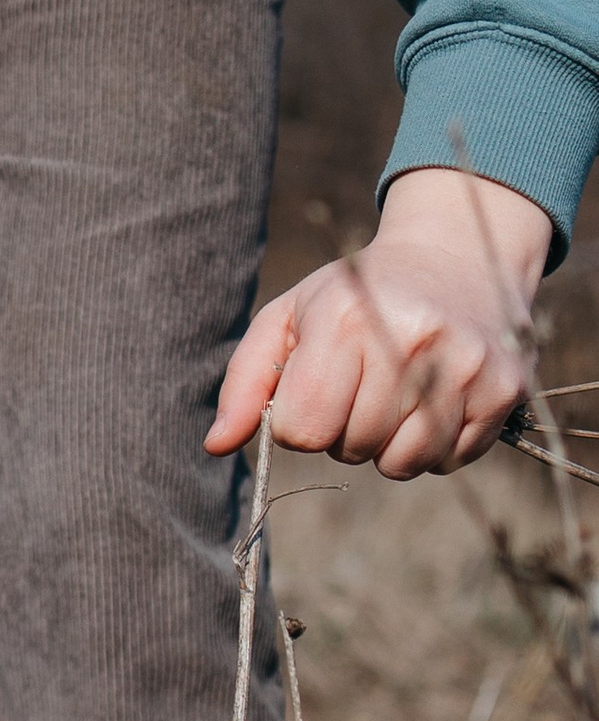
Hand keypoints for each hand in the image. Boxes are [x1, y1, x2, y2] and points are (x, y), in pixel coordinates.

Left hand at [206, 169, 551, 475]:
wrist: (459, 257)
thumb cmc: (357, 296)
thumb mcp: (289, 319)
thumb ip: (245, 383)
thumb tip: (216, 445)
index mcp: (346, 320)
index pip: (301, 429)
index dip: (299, 420)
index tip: (316, 387)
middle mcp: (411, 341)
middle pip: (351, 447)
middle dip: (345, 429)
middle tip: (363, 383)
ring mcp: (465, 367)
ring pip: (401, 463)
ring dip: (388, 445)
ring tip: (396, 394)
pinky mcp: (504, 390)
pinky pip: (448, 460)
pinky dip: (432, 445)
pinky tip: (433, 399)